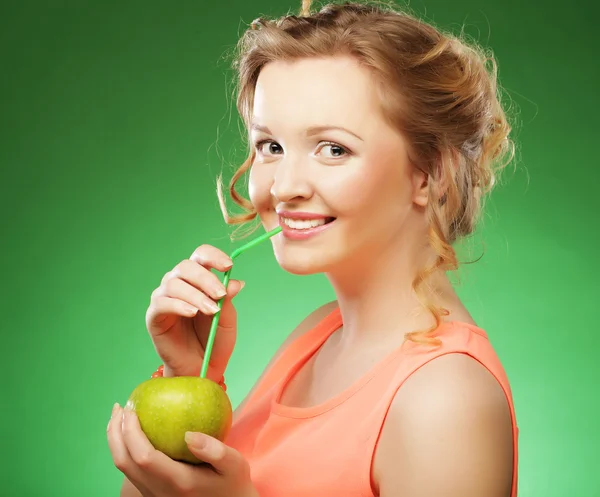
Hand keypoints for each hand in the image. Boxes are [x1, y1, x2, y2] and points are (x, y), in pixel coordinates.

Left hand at [107, 403, 256, 496]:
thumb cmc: (232, 484)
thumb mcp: (234, 466)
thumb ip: (215, 451)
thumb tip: (189, 433)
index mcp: (178, 481)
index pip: (143, 456)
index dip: (131, 432)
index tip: (132, 408)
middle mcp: (159, 491)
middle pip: (124, 461)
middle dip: (115, 432)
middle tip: (120, 406)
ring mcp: (153, 494)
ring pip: (123, 468)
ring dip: (116, 440)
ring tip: (121, 416)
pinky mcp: (152, 493)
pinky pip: (130, 469)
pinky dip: (124, 447)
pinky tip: (133, 432)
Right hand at [146, 244, 244, 380]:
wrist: (203, 368)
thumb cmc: (215, 341)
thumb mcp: (227, 318)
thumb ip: (228, 299)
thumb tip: (235, 281)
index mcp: (198, 279)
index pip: (201, 256)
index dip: (213, 256)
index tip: (228, 266)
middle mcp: (179, 284)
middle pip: (186, 266)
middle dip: (206, 278)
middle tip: (220, 295)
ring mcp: (164, 298)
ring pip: (174, 283)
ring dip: (196, 295)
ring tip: (211, 311)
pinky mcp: (154, 315)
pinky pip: (162, 302)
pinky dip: (179, 304)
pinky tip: (192, 312)